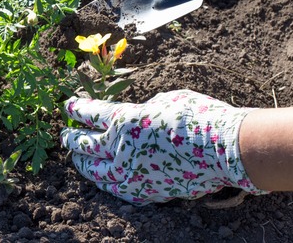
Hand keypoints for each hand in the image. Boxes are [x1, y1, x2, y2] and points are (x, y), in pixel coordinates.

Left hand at [60, 90, 267, 204]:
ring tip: (76, 158)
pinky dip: (106, 182)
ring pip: (95, 171)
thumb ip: (142, 110)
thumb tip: (134, 117)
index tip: (68, 106)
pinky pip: (117, 188)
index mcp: (124, 121)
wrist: (226, 149)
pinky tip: (102, 179)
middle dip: (71, 138)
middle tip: (65, 135)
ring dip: (82, 163)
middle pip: (85, 145)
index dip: (76, 109)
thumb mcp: (164, 100)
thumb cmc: (199, 117)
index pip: (90, 114)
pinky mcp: (145, 191)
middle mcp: (121, 149)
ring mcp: (132, 174)